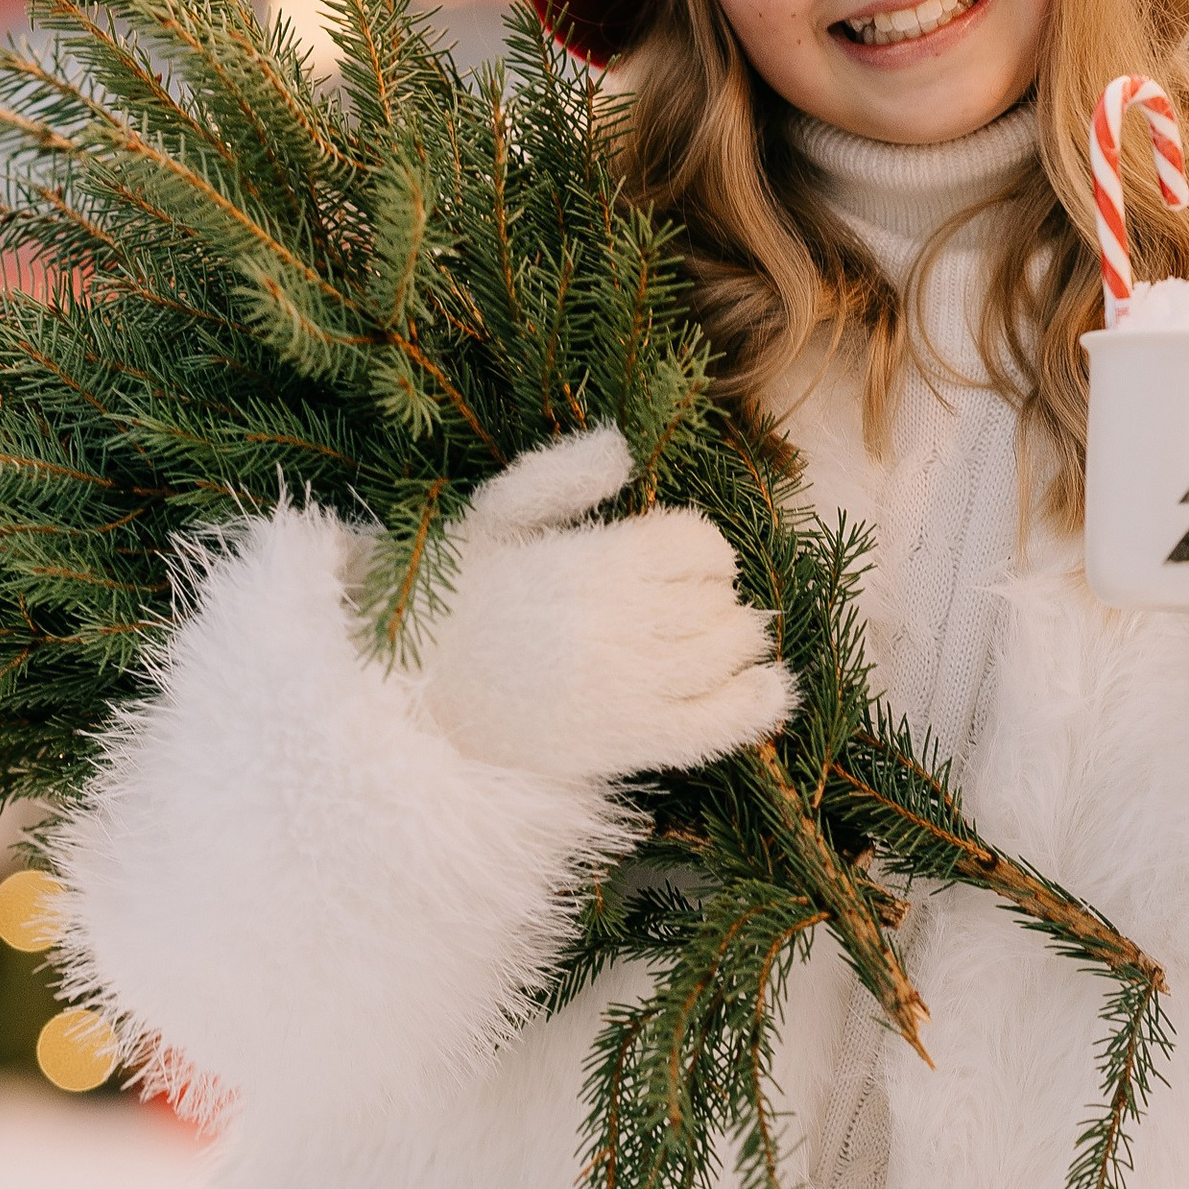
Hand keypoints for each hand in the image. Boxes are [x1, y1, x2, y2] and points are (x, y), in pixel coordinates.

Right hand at [413, 426, 797, 780]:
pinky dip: (759, 705)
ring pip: (727, 653)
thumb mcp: (494, 516)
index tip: (686, 562)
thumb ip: (560, 475)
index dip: (704, 551)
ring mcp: (626, 687)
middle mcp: (615, 623)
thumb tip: (623, 447)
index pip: (698, 545)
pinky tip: (774, 687)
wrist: (414, 689)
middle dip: (717, 598)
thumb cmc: (458, 595)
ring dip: (738, 641)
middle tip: (690, 606)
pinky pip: (718, 724)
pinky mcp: (626, 742)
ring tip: (716, 641)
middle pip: (719, 600)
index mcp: (589, 561)